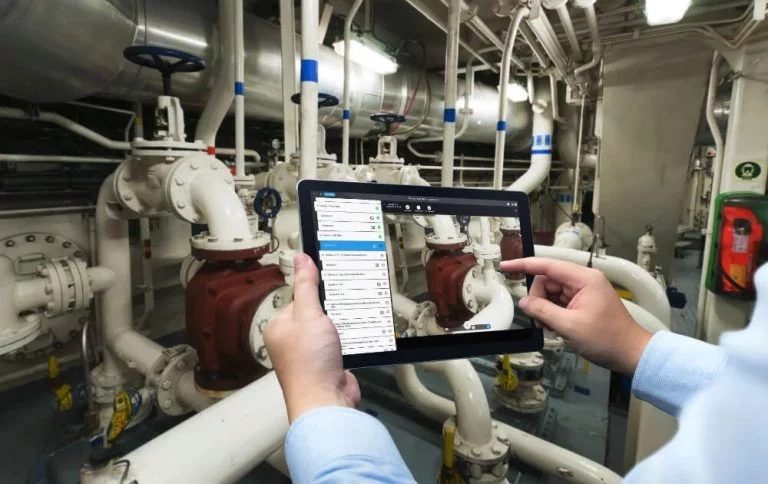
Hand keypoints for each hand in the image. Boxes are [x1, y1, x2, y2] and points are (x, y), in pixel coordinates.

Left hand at [265, 254, 360, 421]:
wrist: (326, 400)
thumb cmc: (309, 364)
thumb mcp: (309, 315)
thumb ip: (306, 286)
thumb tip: (301, 258)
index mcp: (279, 326)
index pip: (297, 296)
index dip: (314, 290)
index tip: (329, 281)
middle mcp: (291, 340)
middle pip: (315, 311)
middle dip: (330, 310)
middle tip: (339, 308)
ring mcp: (309, 352)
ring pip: (330, 327)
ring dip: (341, 326)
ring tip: (344, 328)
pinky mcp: (327, 362)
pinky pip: (340, 341)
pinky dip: (348, 339)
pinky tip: (351, 339)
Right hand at [500, 257, 652, 374]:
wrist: (631, 354)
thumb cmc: (606, 339)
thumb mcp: (570, 326)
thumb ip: (543, 311)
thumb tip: (524, 302)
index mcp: (584, 279)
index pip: (547, 265)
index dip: (524, 265)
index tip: (505, 267)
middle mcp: (584, 281)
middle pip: (548, 281)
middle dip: (538, 299)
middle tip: (540, 321)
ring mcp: (584, 292)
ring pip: (552, 293)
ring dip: (545, 309)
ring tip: (550, 328)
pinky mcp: (584, 304)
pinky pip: (559, 303)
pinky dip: (553, 314)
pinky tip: (556, 328)